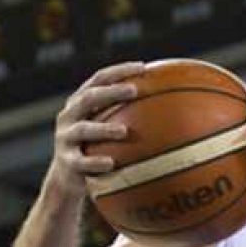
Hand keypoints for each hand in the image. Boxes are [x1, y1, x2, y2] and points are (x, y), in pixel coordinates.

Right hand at [46, 61, 142, 200]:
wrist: (69, 179)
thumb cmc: (99, 149)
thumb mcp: (111, 130)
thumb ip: (134, 117)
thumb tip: (180, 109)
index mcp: (82, 103)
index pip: (100, 79)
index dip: (119, 71)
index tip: (143, 67)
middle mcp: (70, 116)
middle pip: (89, 98)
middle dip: (111, 92)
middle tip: (134, 90)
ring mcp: (65, 138)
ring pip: (83, 129)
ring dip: (104, 129)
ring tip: (124, 131)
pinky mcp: (67, 161)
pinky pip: (81, 162)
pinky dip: (95, 162)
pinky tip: (111, 164)